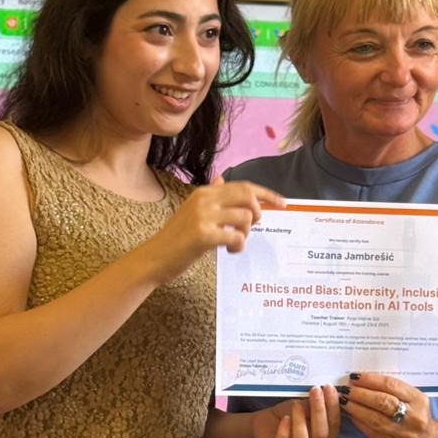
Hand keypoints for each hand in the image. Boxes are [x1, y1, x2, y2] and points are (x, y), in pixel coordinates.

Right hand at [145, 175, 283, 283]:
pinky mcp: (204, 235)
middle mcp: (205, 199)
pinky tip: (229, 251)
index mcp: (205, 192)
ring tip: (234, 244)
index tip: (282, 203)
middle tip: (251, 228)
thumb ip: (211, 196)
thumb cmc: (176, 239)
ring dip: (246, 234)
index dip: (266, 194)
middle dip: (259, 212)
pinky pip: (237, 237)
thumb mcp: (192, 211)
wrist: (154, 258)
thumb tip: (222, 179)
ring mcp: (204, 216)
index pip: (243, 186)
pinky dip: (239, 246)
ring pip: (246, 217)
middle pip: (248, 196)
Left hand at [251, 384, 340, 437]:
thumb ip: (316, 405)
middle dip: (319, 412)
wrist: (264, 424)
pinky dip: (284, 434)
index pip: (334, 426)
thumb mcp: (304, 408)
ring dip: (300, 423)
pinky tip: (285, 419)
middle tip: (315, 392)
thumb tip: (328, 392)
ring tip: (296, 405)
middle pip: (321, 436)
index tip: (329, 388)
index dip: (333, 407)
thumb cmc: (287, 416)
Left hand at [340, 372, 437, 437]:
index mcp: (418, 400)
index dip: (370, 380)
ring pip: (375, 420)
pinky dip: (359, 423)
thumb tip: (364, 380)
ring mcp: (404, 435)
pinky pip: (372, 433)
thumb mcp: (414, 399)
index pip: (391, 386)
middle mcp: (413, 418)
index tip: (355, 377)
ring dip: (356, 409)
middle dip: (360, 394)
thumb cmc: (417, 416)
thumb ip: (394, 390)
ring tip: (344, 401)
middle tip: (346, 389)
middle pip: (382, 402)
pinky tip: (350, 415)